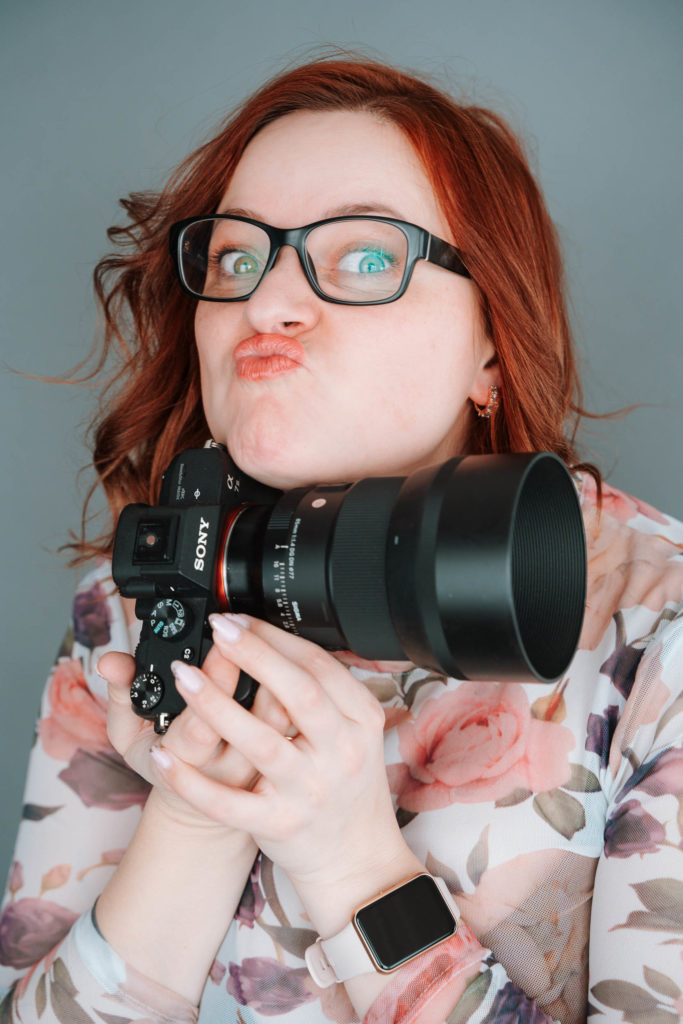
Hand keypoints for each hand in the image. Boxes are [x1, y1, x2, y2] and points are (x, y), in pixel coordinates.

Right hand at [98, 637, 290, 834]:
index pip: (199, 730)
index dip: (210, 683)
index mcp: (185, 765)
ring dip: (280, 675)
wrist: (209, 813)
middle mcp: (229, 772)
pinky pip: (301, 720)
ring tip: (269, 637)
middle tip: (242, 631)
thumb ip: (122, 694)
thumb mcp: (132, 737)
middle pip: (248, 724)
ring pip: (282, 720)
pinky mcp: (288, 759)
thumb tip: (108, 661)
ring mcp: (263, 770)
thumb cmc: (171, 764)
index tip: (216, 636)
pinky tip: (290, 657)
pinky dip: (299, 687)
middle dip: (247, 670)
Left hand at [148, 614, 420, 908]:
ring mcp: (309, 791)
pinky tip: (162, 757)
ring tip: (183, 676)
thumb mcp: (355, 733)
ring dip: (218, 706)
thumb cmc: (347, 787)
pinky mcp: (279, 824)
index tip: (238, 620)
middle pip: (299, 694)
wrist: (357, 859)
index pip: (320, 667)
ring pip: (261, 744)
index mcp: (360, 721)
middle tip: (217, 629)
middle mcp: (340, 754)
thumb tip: (276, 642)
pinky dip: (191, 781)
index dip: (276, 639)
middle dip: (255, 655)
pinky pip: (227, 803)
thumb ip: (325, 692)